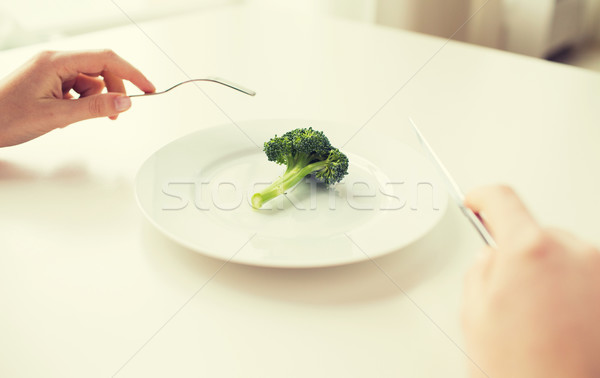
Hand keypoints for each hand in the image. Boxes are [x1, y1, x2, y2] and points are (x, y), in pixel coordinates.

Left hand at [0, 50, 154, 146]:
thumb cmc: (6, 116)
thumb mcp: (57, 115)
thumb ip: (95, 108)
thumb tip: (124, 102)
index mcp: (56, 61)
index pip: (105, 59)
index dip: (131, 73)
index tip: (148, 87)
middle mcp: (55, 61)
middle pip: (101, 69)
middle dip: (114, 90)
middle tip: (118, 112)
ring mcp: (52, 72)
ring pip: (91, 81)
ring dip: (95, 100)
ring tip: (82, 118)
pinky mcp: (50, 83)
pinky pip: (78, 89)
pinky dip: (82, 103)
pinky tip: (69, 116)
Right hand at [462, 186, 599, 377]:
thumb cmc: (523, 371)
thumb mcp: (475, 314)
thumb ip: (480, 270)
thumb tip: (491, 258)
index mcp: (530, 250)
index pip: (502, 199)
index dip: (482, 197)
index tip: (477, 201)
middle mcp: (574, 253)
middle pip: (535, 231)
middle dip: (517, 251)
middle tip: (507, 288)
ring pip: (562, 252)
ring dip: (547, 270)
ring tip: (537, 316)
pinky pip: (585, 274)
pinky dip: (571, 288)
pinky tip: (558, 320)